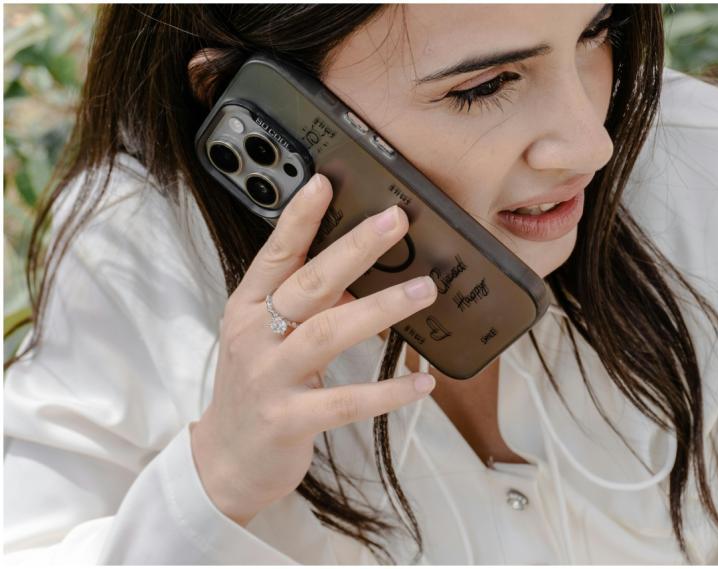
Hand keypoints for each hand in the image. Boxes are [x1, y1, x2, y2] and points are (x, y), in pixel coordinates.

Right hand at [190, 173, 436, 525]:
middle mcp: (254, 336)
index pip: (274, 255)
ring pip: (329, 332)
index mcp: (247, 309)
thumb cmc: (255, 389)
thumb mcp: (267, 340)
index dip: (299, 219)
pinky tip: (422, 384)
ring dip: (381, 308)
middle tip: (396, 220)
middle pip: (309, 283)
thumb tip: (358, 278)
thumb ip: (306, 308)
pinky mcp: (289, 420)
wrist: (224, 462)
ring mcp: (269, 378)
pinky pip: (346, 402)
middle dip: (355, 248)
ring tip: (425, 290)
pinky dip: (387, 391)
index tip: (326, 182)